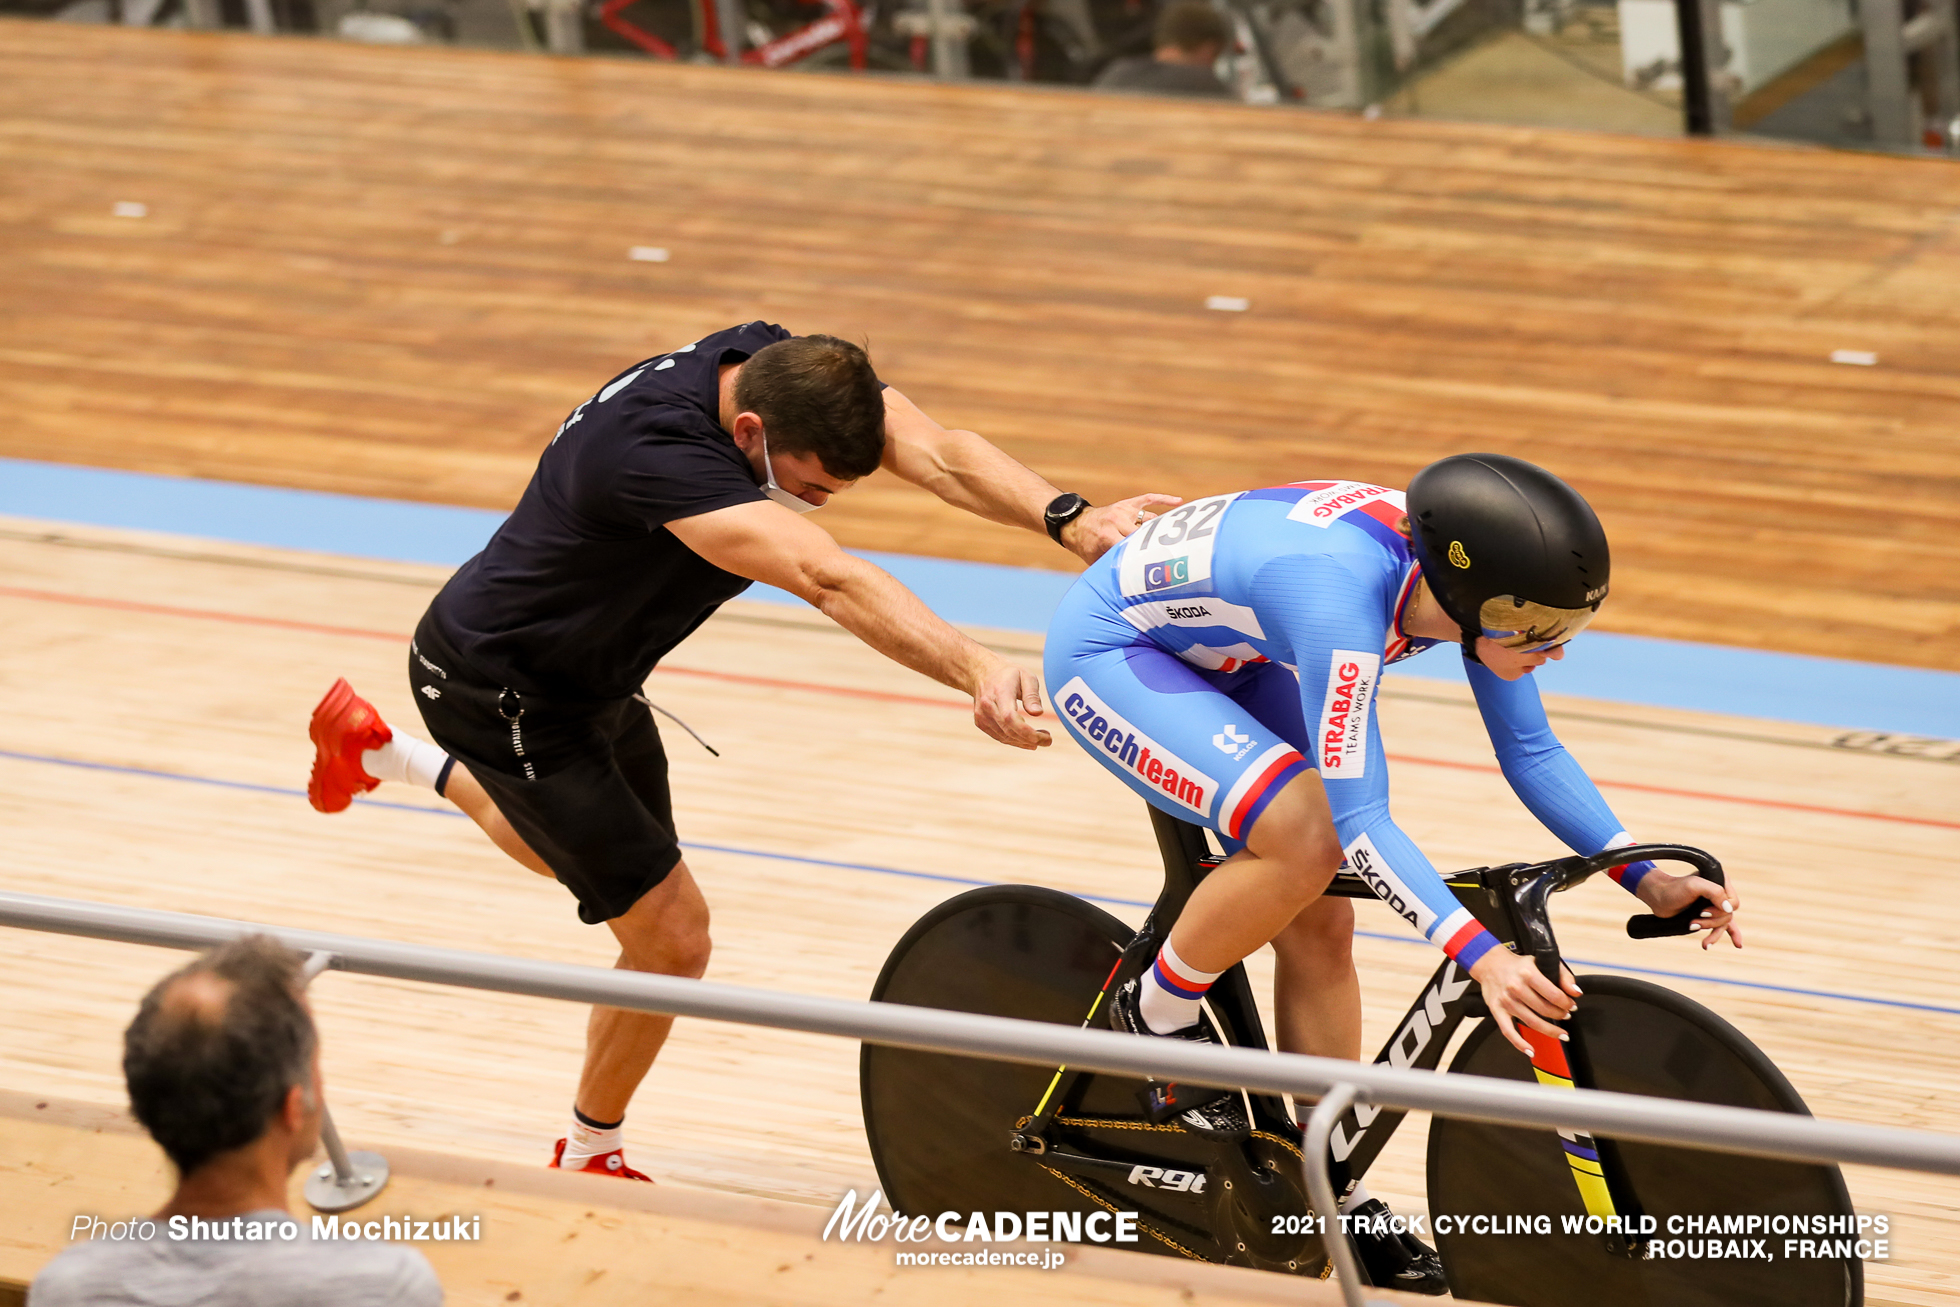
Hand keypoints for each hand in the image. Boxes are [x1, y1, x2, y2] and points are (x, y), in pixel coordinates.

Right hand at [970, 659, 1051, 750]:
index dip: (1027, 732)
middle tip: (1048, 740)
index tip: (1045, 737)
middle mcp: (987, 705)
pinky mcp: (981, 722)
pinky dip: (1015, 741)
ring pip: (1005, 737)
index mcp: (1000, 692)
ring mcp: (982, 715)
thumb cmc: (1008, 674)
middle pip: (1009, 730)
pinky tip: (1027, 739)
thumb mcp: (1026, 676)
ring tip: (1041, 738)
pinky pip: (1000, 737)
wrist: (982, 672)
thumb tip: (1038, 713)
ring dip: (1024, 742)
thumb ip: (1032, 695)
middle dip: (1031, 739)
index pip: (1010, 717)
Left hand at [1060, 494, 1183, 563]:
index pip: (1132, 546)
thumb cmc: (1087, 547)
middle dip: (1156, 545)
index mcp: (1107, 536)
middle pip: (1144, 533)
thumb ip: (1112, 568)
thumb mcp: (1096, 561)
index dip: (1145, 556)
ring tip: (1180, 538)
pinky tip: (1178, 502)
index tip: (1160, 566)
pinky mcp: (1128, 504)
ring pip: (1149, 520)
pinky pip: (1148, 499)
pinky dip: (1164, 500)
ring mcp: (1123, 510)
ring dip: (1161, 530)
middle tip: (1174, 555)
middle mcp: (1116, 520)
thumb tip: (1129, 585)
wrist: (1075, 524)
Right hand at [1469, 948, 1580, 1055]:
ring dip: (1550, 1030)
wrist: (1490, 963)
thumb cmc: (1517, 965)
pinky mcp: (1496, 1010)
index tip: (1571, 1006)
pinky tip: (1531, 1051)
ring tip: (1560, 1032)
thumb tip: (1576, 992)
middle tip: (1565, 1015)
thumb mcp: (1541, 962)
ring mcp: (1506, 1000)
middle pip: (1545, 1010)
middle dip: (1560, 1015)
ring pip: (1532, 1022)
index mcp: (1528, 974)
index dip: (1567, 1003)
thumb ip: (1563, 975)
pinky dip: (1520, 1044)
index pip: (1554, 995)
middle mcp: (1516, 987)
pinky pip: (1508, 1031)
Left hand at [1635, 870, 1741, 948]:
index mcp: (1721, 881)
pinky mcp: (1710, 915)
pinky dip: (1729, 935)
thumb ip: (1715, 892)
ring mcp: (1715, 904)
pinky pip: (1725, 927)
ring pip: (1724, 923)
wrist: (1658, 898)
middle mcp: (1721, 892)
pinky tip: (1737, 945)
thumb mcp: (1694, 885)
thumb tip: (1729, 909)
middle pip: (1728, 915)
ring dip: (1710, 930)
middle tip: (1693, 921)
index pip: (1733, 902)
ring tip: (1692, 927)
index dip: (1719, 910)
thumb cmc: (1674, 889)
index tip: (1702, 911)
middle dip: (1711, 921)